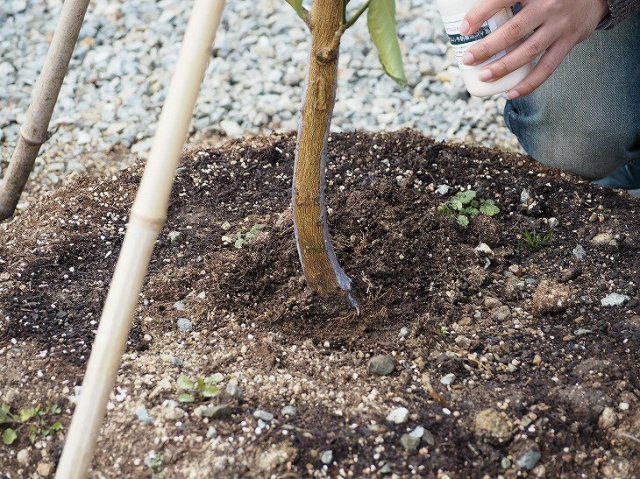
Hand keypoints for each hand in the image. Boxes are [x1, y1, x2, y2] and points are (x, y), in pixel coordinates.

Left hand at [460, 0, 609, 98]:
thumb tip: (473, 16)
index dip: (482, 13)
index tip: (464, 29)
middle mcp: (548, 5)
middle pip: (514, 30)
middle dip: (487, 47)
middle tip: (468, 59)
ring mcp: (560, 25)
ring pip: (528, 51)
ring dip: (504, 67)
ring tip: (484, 76)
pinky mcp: (569, 41)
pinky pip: (547, 67)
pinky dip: (528, 83)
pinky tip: (510, 93)